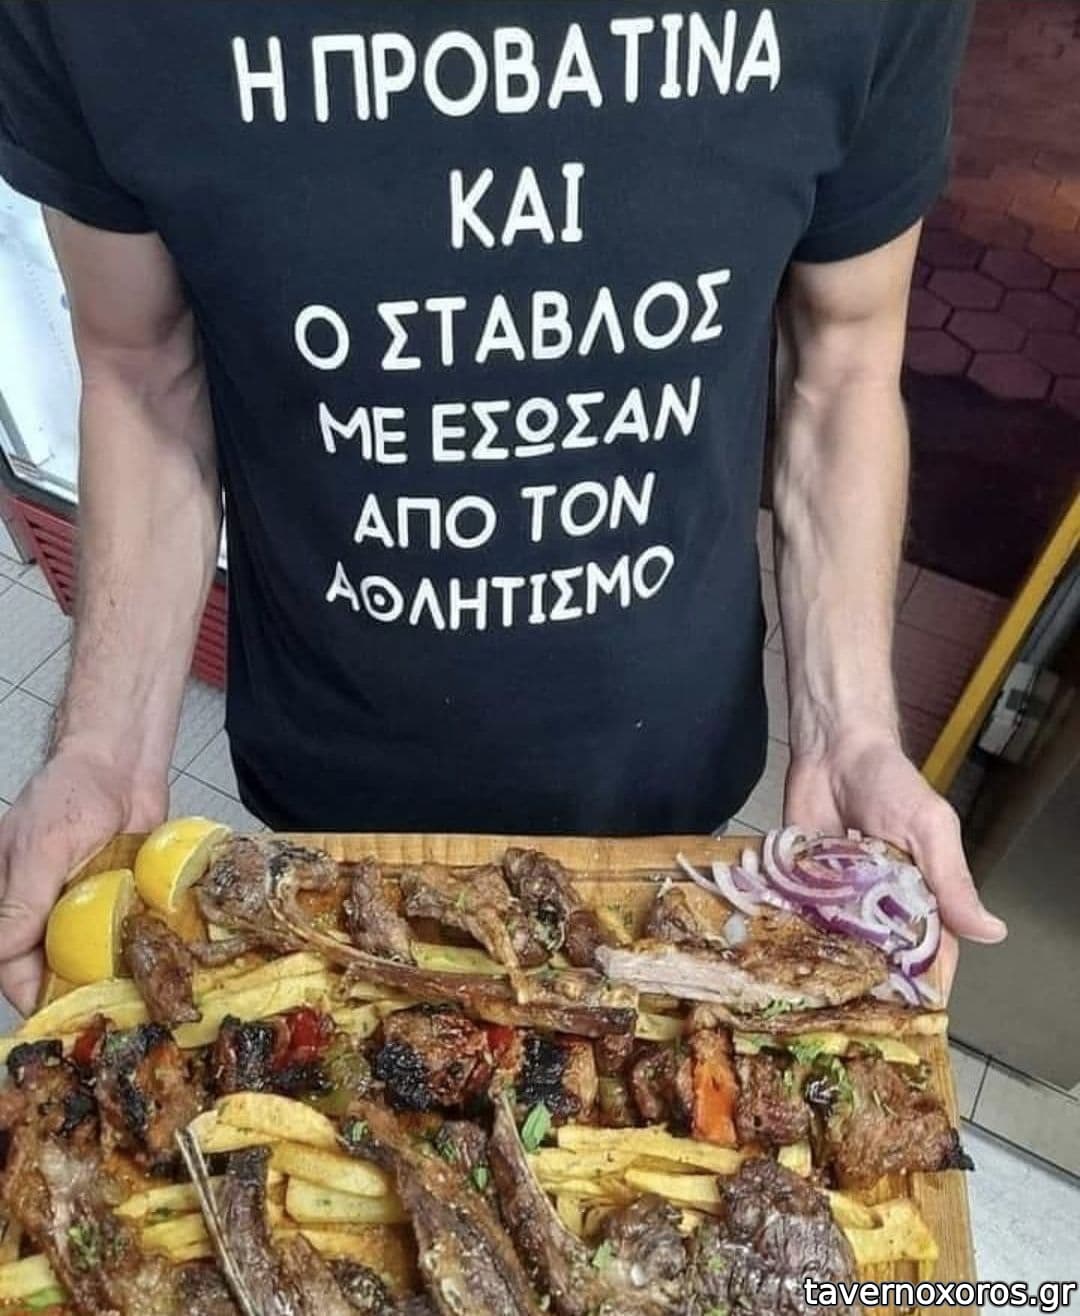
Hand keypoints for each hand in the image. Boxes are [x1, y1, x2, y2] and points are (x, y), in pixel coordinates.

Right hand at [0, 747, 165, 1012]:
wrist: (124, 763)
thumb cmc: (72, 792)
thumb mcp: (41, 848)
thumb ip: (22, 901)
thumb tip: (2, 951)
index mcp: (10, 898)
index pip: (11, 960)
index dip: (28, 990)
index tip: (52, 1014)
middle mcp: (46, 907)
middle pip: (51, 965)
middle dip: (73, 989)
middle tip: (103, 1012)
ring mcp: (85, 904)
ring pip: (90, 954)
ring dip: (107, 972)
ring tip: (133, 996)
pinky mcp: (119, 898)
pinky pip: (124, 932)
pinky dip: (135, 946)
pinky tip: (155, 963)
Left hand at [784, 731, 1006, 993]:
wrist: (832, 750)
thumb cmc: (890, 784)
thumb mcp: (929, 828)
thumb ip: (952, 880)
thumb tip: (992, 933)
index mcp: (921, 896)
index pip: (929, 951)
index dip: (923, 983)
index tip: (909, 1016)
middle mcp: (879, 903)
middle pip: (878, 956)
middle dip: (868, 981)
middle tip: (852, 1013)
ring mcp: (838, 896)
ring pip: (835, 945)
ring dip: (826, 964)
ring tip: (812, 996)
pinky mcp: (800, 884)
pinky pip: (797, 917)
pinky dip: (789, 933)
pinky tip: (778, 958)